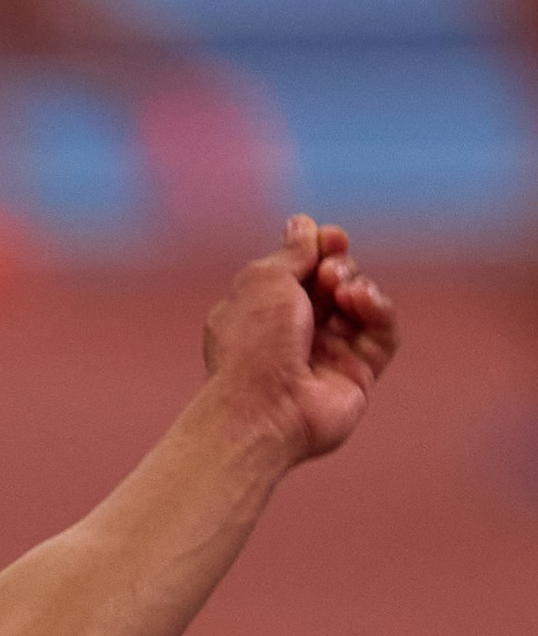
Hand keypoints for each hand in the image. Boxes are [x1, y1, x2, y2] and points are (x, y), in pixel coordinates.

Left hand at [204, 217, 397, 463]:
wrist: (262, 410)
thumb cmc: (253, 344)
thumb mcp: (266, 280)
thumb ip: (292, 250)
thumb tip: (303, 224)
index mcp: (264, 312)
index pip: (303, 270)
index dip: (321, 247)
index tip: (329, 238)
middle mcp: (295, 335)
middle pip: (336, 282)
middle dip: (338, 266)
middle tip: (328, 274)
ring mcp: (328, 357)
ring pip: (361, 303)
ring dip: (356, 285)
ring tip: (341, 291)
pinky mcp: (358, 376)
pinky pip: (383, 333)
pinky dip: (378, 309)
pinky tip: (360, 301)